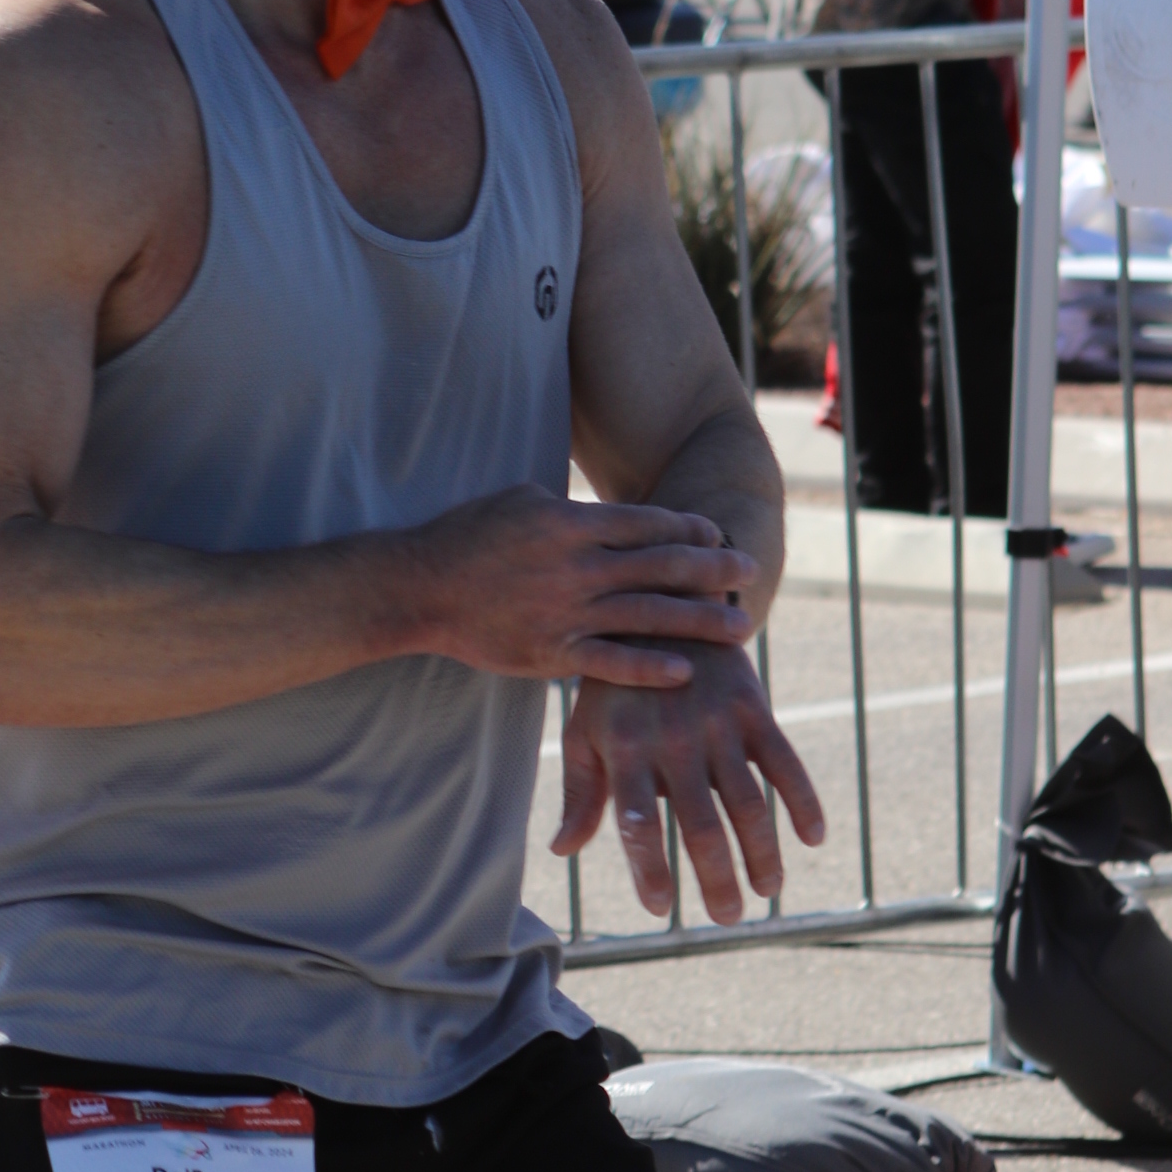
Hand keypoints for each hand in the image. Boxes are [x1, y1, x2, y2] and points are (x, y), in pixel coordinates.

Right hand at [407, 485, 759, 687]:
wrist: (420, 589)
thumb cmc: (467, 537)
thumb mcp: (522, 500)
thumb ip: (570, 508)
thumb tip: (607, 512)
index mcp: (571, 523)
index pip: (647, 523)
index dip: (690, 529)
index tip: (718, 534)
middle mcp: (577, 566)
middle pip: (661, 565)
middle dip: (713, 568)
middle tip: (751, 569)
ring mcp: (566, 611)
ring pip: (647, 614)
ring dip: (700, 620)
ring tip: (741, 625)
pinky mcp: (551, 652)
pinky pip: (610, 662)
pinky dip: (648, 667)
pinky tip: (683, 671)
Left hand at [556, 653, 825, 923]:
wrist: (663, 608)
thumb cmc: (616, 686)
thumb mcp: (586, 731)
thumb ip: (581, 792)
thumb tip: (562, 849)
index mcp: (626, 751)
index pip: (638, 823)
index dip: (650, 869)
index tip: (661, 909)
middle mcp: (673, 742)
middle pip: (701, 824)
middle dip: (716, 878)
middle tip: (727, 918)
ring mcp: (717, 725)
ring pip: (749, 803)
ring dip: (763, 853)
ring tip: (768, 891)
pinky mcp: (753, 709)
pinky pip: (785, 763)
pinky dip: (804, 801)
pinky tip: (813, 839)